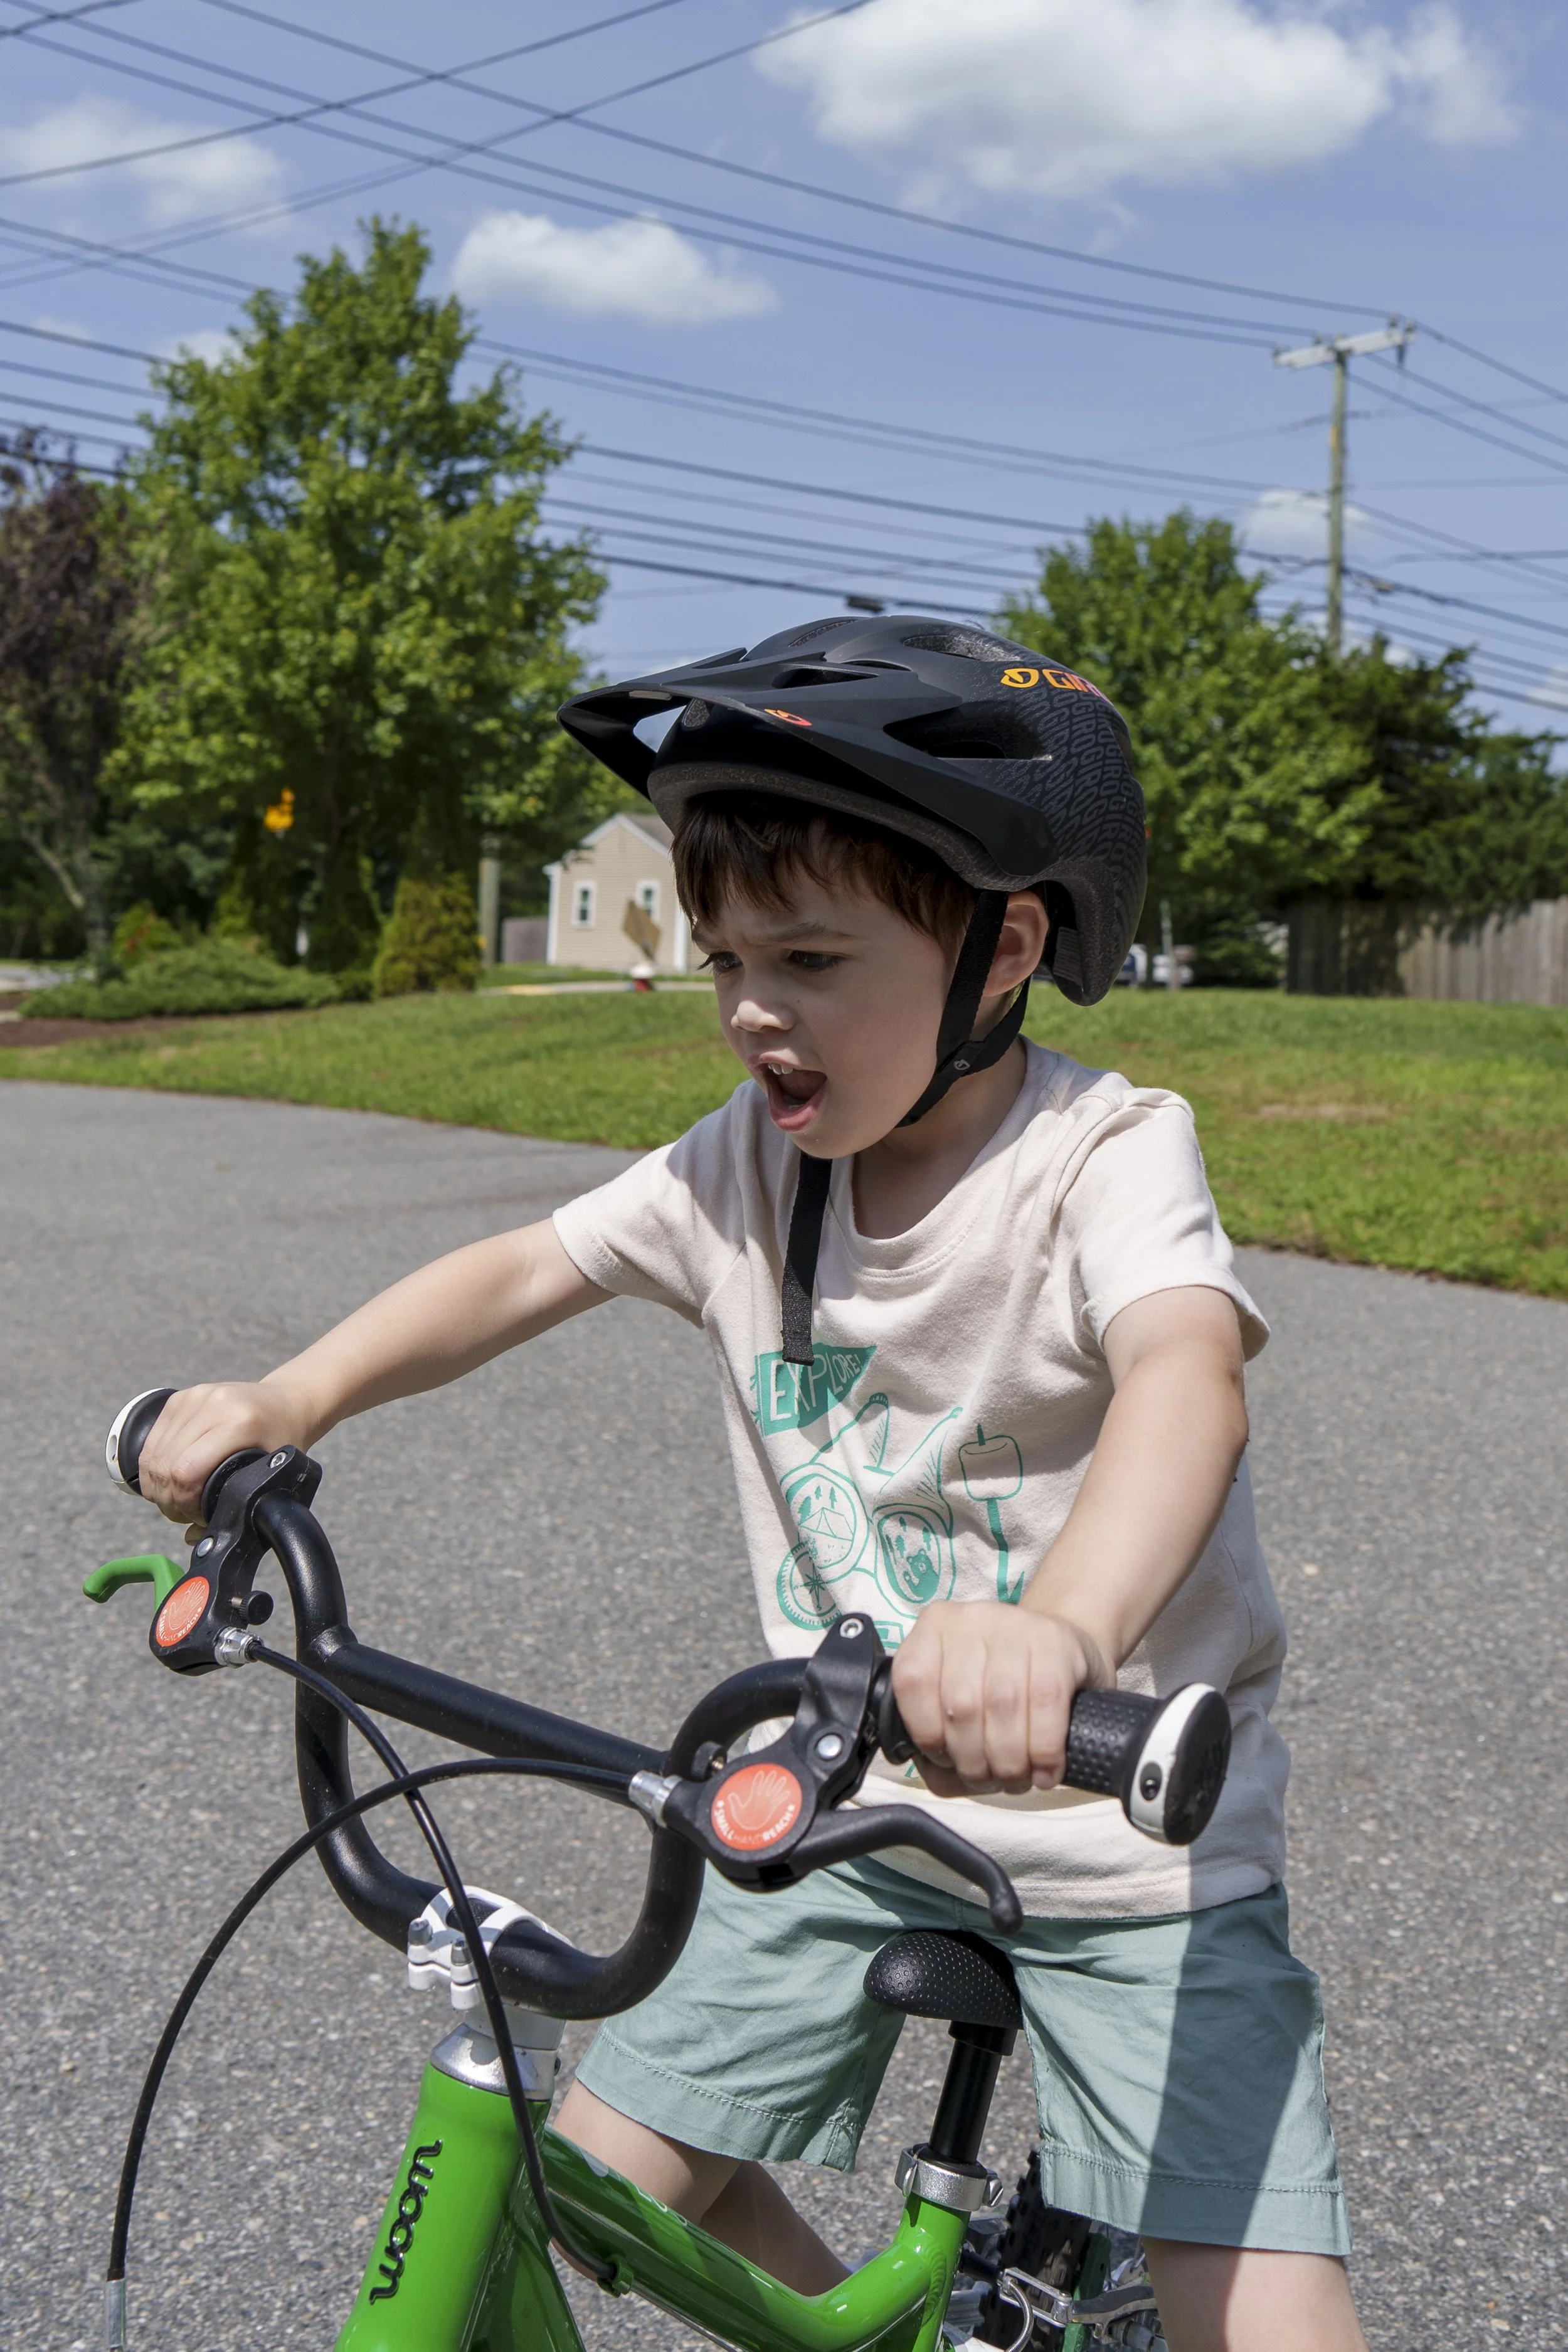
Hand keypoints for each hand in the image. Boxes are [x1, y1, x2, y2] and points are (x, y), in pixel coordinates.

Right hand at [137, 1380, 313, 1530]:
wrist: (286, 1401)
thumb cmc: (281, 1443)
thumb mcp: (271, 1475)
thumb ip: (237, 1509)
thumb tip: (193, 1538)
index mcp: (241, 1423)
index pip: (186, 1472)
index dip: (184, 1504)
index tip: (199, 1516)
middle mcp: (214, 1404)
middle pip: (164, 1466)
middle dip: (169, 1500)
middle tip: (184, 1513)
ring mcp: (193, 1397)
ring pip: (152, 1455)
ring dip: (157, 1486)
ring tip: (175, 1499)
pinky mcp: (178, 1397)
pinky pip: (150, 1441)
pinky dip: (152, 1467)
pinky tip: (167, 1480)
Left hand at [889, 1601, 1110, 1795]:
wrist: (1066, 1654)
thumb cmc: (1003, 1688)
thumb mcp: (960, 1704)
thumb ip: (936, 1741)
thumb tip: (937, 1772)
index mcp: (933, 1628)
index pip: (913, 1682)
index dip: (927, 1735)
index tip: (948, 1760)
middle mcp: (970, 1617)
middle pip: (961, 1704)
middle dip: (975, 1761)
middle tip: (991, 1779)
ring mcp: (1015, 1623)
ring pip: (1002, 1705)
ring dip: (1009, 1762)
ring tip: (1015, 1780)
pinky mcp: (1057, 1639)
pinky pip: (1045, 1703)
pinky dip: (1043, 1750)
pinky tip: (1044, 1771)